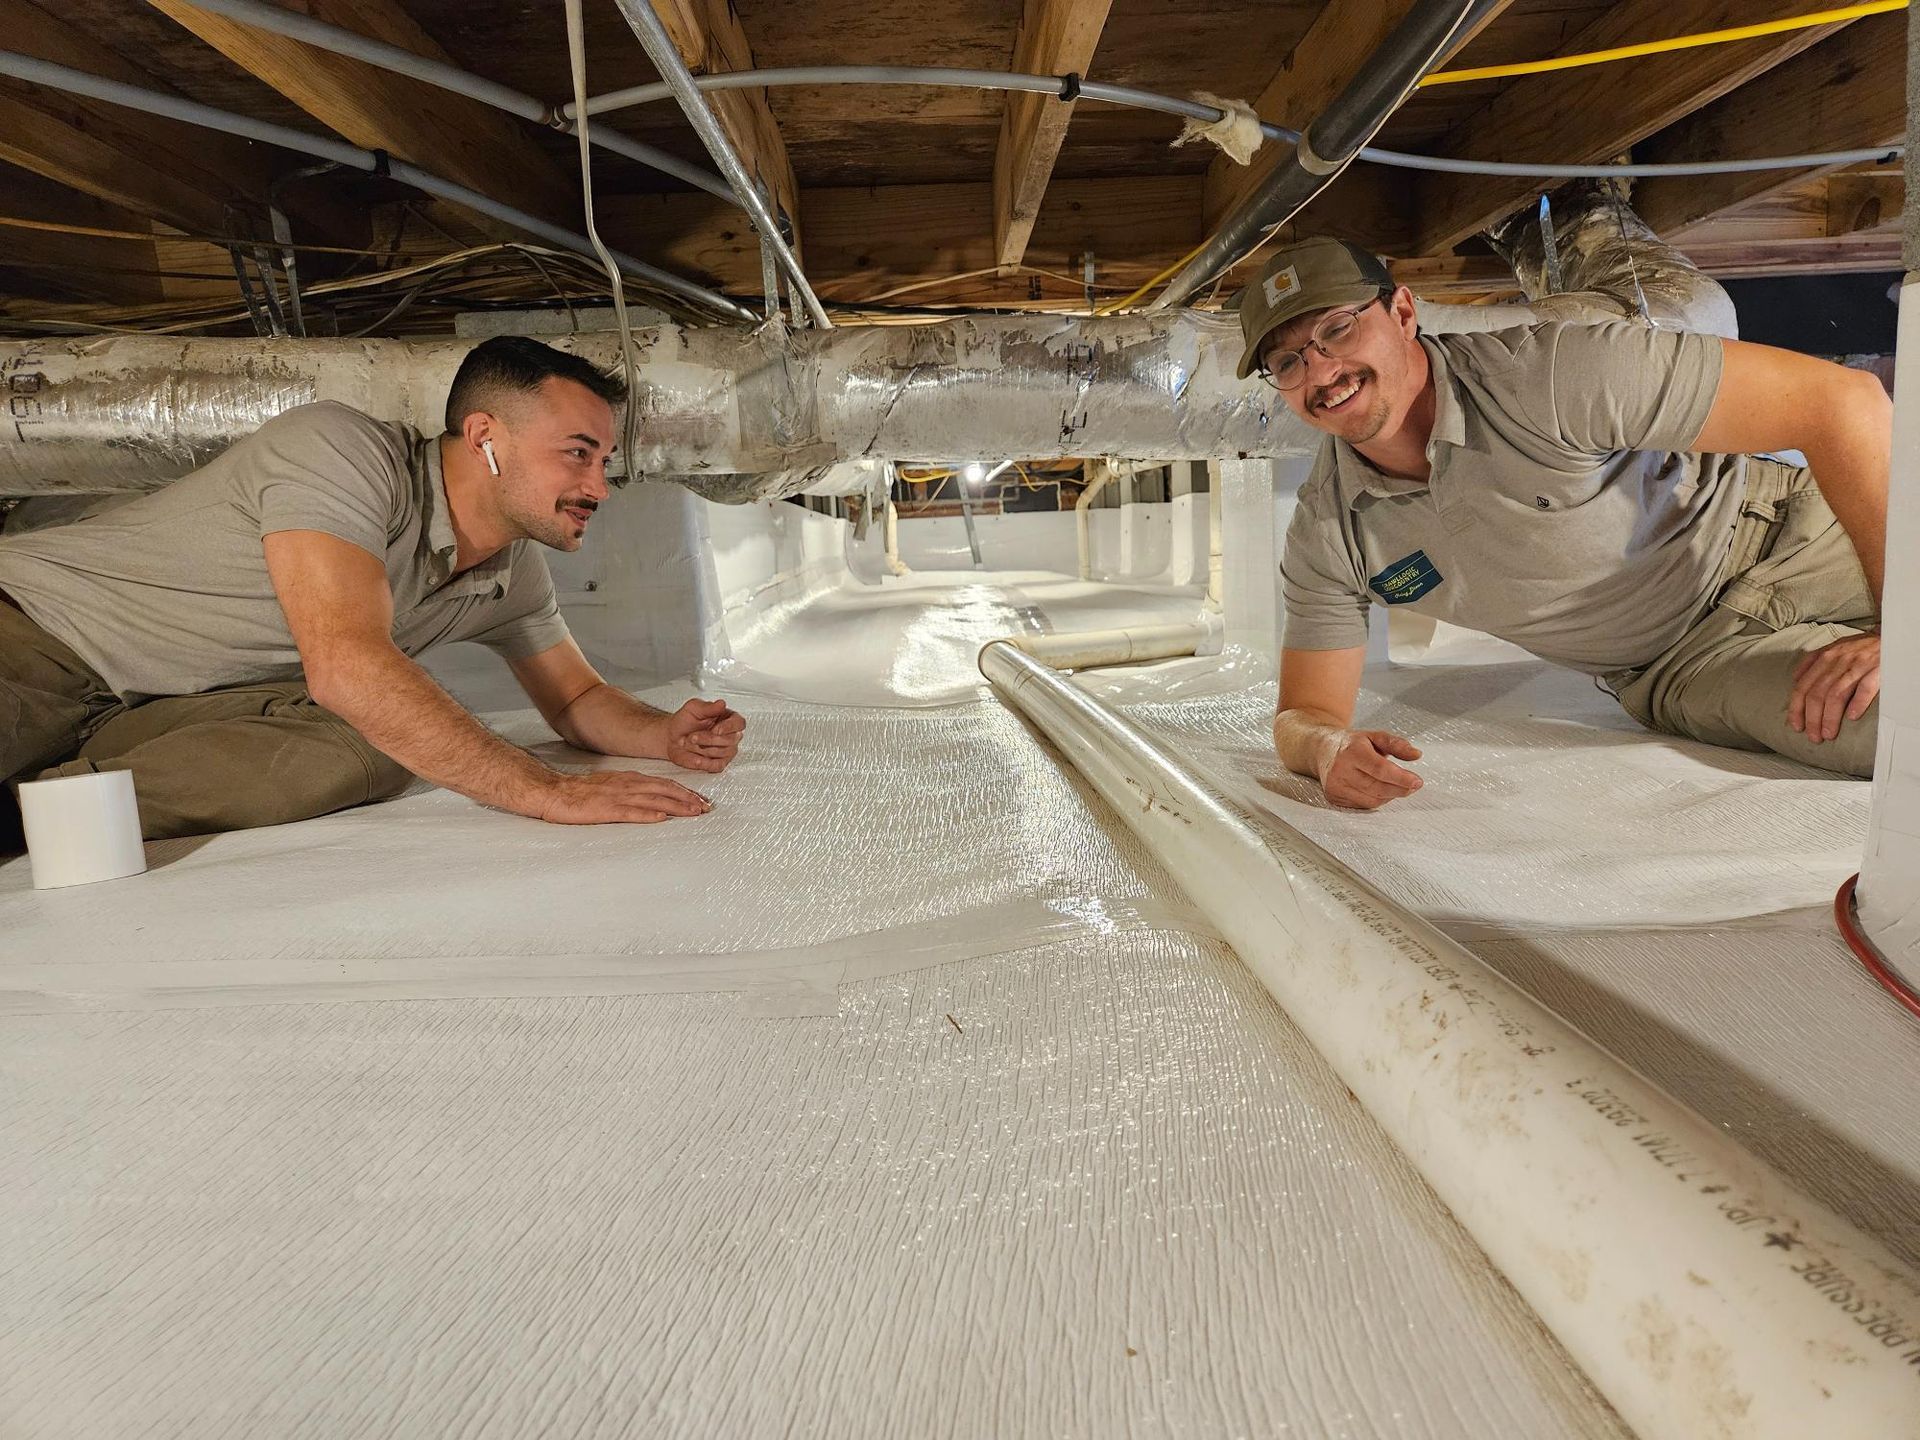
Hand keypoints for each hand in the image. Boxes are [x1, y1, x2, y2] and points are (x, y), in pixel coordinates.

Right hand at [536, 770, 711, 824]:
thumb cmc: (580, 792)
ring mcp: (617, 797)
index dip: (684, 791)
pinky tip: (662, 817)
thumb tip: (651, 798)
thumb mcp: (610, 785)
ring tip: (694, 812)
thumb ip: (630, 789)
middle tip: (706, 807)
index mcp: (629, 779)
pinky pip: (631, 812)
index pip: (663, 783)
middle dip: (688, 798)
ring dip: (676, 806)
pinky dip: (649, 814)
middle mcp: (627, 785)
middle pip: (664, 789)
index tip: (699, 799)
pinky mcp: (606, 809)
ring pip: (654, 800)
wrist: (554, 792)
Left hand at [664, 698, 745, 772]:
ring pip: (723, 752)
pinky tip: (696, 757)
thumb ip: (708, 707)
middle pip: (731, 739)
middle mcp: (730, 735)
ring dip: (703, 749)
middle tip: (693, 736)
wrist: (672, 737)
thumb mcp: (693, 708)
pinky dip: (705, 762)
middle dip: (709, 739)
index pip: (739, 723)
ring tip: (690, 743)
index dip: (729, 727)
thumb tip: (721, 704)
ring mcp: (726, 750)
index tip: (716, 730)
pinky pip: (717, 766)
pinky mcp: (719, 763)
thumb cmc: (684, 721)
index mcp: (727, 718)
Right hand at [1317, 729, 1423, 810]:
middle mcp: (1340, 770)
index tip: (1417, 781)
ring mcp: (1335, 786)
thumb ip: (1397, 744)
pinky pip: (1363, 805)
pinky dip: (1377, 800)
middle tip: (1414, 785)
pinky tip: (1380, 790)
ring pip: (1372, 800)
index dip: (1401, 778)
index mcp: (1351, 751)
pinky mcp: (1334, 797)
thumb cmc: (1351, 744)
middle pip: (1377, 787)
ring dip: (1390, 795)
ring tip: (1398, 786)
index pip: (1380, 769)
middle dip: (1400, 789)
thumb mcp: (1375, 736)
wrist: (1321, 749)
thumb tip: (1416, 755)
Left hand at [1789, 633, 1879, 743]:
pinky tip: (1852, 717)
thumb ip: (1812, 663)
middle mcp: (1836, 662)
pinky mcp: (1876, 669)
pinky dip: (1858, 703)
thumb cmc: (1857, 647)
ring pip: (1836, 694)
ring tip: (1828, 733)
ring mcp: (1856, 665)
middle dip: (1812, 719)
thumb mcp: (1831, 649)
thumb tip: (1795, 680)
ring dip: (1830, 717)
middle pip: (1817, 694)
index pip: (1802, 687)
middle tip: (1814, 737)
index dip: (1796, 709)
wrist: (1886, 637)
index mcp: (1823, 658)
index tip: (1796, 726)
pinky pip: (1865, 688)